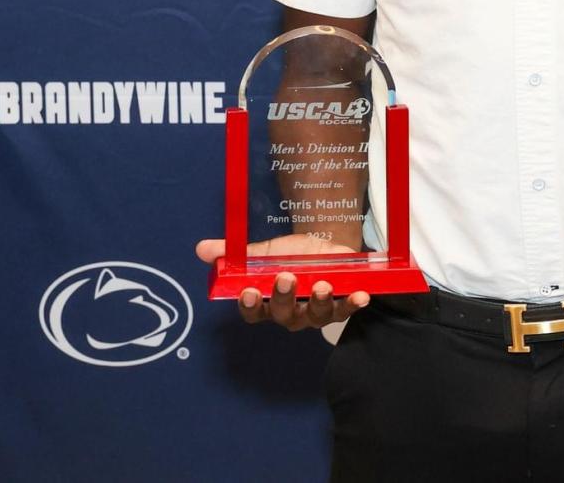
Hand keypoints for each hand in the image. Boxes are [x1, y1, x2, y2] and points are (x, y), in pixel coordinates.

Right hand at [194, 234, 371, 331]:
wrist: (328, 246)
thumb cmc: (293, 254)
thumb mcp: (267, 251)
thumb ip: (237, 253)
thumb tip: (202, 248)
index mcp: (267, 301)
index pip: (252, 312)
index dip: (249, 305)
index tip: (248, 291)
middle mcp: (290, 313)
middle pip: (282, 314)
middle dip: (284, 297)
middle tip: (286, 277)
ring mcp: (315, 312)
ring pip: (314, 315)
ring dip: (318, 302)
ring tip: (322, 285)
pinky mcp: (340, 305)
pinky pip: (346, 308)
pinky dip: (353, 303)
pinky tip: (361, 295)